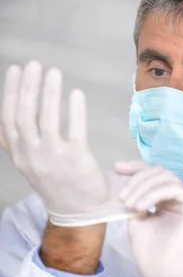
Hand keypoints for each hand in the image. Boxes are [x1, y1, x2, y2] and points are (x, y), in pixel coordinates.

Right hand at [0, 61, 129, 225]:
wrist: (80, 213)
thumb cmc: (58, 183)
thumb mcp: (30, 164)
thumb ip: (20, 143)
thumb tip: (8, 118)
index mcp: (19, 155)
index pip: (9, 118)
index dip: (10, 92)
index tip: (15, 70)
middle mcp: (31, 155)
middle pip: (24, 115)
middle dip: (27, 86)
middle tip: (34, 64)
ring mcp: (53, 158)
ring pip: (46, 120)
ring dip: (49, 93)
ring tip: (54, 73)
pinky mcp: (76, 160)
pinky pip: (74, 131)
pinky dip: (75, 111)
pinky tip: (76, 94)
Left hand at [116, 161, 182, 276]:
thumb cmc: (153, 256)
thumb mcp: (138, 223)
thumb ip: (136, 202)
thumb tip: (125, 183)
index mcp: (169, 201)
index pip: (156, 176)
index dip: (137, 168)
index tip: (118, 168)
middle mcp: (182, 198)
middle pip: (161, 173)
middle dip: (137, 179)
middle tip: (122, 197)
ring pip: (168, 177)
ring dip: (144, 187)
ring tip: (130, 204)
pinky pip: (175, 189)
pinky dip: (154, 194)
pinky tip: (141, 206)